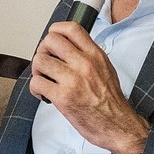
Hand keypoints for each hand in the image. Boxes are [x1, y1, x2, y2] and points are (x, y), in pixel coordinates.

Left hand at [29, 22, 148, 153]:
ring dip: (37, 70)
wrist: (118, 125)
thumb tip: (68, 48)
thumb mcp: (106, 68)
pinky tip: (43, 93)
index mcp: (95, 55)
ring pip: (40, 60)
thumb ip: (89, 55)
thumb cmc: (111, 101)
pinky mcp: (63, 98)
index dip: (56, 30)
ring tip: (44, 78)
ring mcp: (73, 80)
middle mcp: (84, 64)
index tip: (52, 39)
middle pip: (50, 41)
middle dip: (43, 50)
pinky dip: (35, 88)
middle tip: (46, 61)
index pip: (71, 28)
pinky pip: (37, 82)